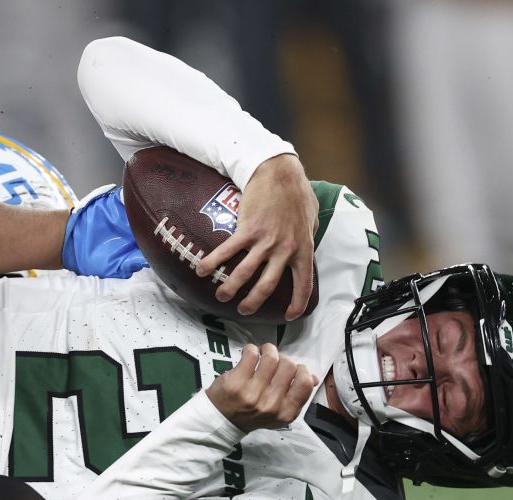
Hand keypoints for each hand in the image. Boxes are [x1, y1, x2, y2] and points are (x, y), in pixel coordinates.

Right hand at [195, 154, 317, 319]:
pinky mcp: (247, 229)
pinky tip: (201, 270)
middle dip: (252, 303)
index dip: (297, 303)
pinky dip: (212, 262)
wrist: (280, 172)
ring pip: (245, 274)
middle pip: (267, 286)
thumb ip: (307, 233)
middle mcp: (284, 249)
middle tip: (243, 310)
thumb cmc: (296, 192)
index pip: (303, 284)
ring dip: (230, 288)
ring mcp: (265, 241)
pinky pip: (227, 251)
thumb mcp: (310, 217)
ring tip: (221, 296)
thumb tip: (307, 239)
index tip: (288, 315)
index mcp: (303, 248)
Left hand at [205, 344, 317, 432]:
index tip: (293, 368)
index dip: (301, 370)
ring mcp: (253, 394)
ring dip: (268, 350)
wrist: (222, 420)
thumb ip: (297, 395)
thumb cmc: (251, 413)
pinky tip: (249, 354)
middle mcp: (270, 405)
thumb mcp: (278, 411)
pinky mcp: (236, 382)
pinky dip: (251, 349)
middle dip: (283, 358)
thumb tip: (313, 377)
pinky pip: (252, 354)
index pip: (304, 383)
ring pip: (271, 358)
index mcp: (285, 413)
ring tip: (263, 353)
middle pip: (289, 366)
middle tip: (275, 361)